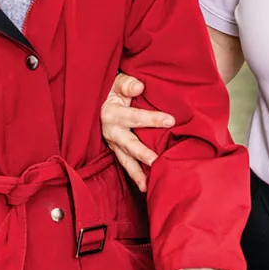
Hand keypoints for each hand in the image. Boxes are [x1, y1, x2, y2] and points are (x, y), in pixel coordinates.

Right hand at [101, 73, 173, 191]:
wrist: (98, 101)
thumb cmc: (112, 90)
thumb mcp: (116, 82)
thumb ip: (127, 84)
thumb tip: (139, 87)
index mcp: (112, 113)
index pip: (134, 117)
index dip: (152, 119)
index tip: (170, 120)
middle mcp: (111, 131)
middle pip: (128, 145)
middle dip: (142, 154)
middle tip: (157, 162)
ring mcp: (113, 143)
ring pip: (125, 161)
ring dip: (136, 174)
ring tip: (147, 186)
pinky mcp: (117, 150)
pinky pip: (126, 164)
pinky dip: (135, 175)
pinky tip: (146, 185)